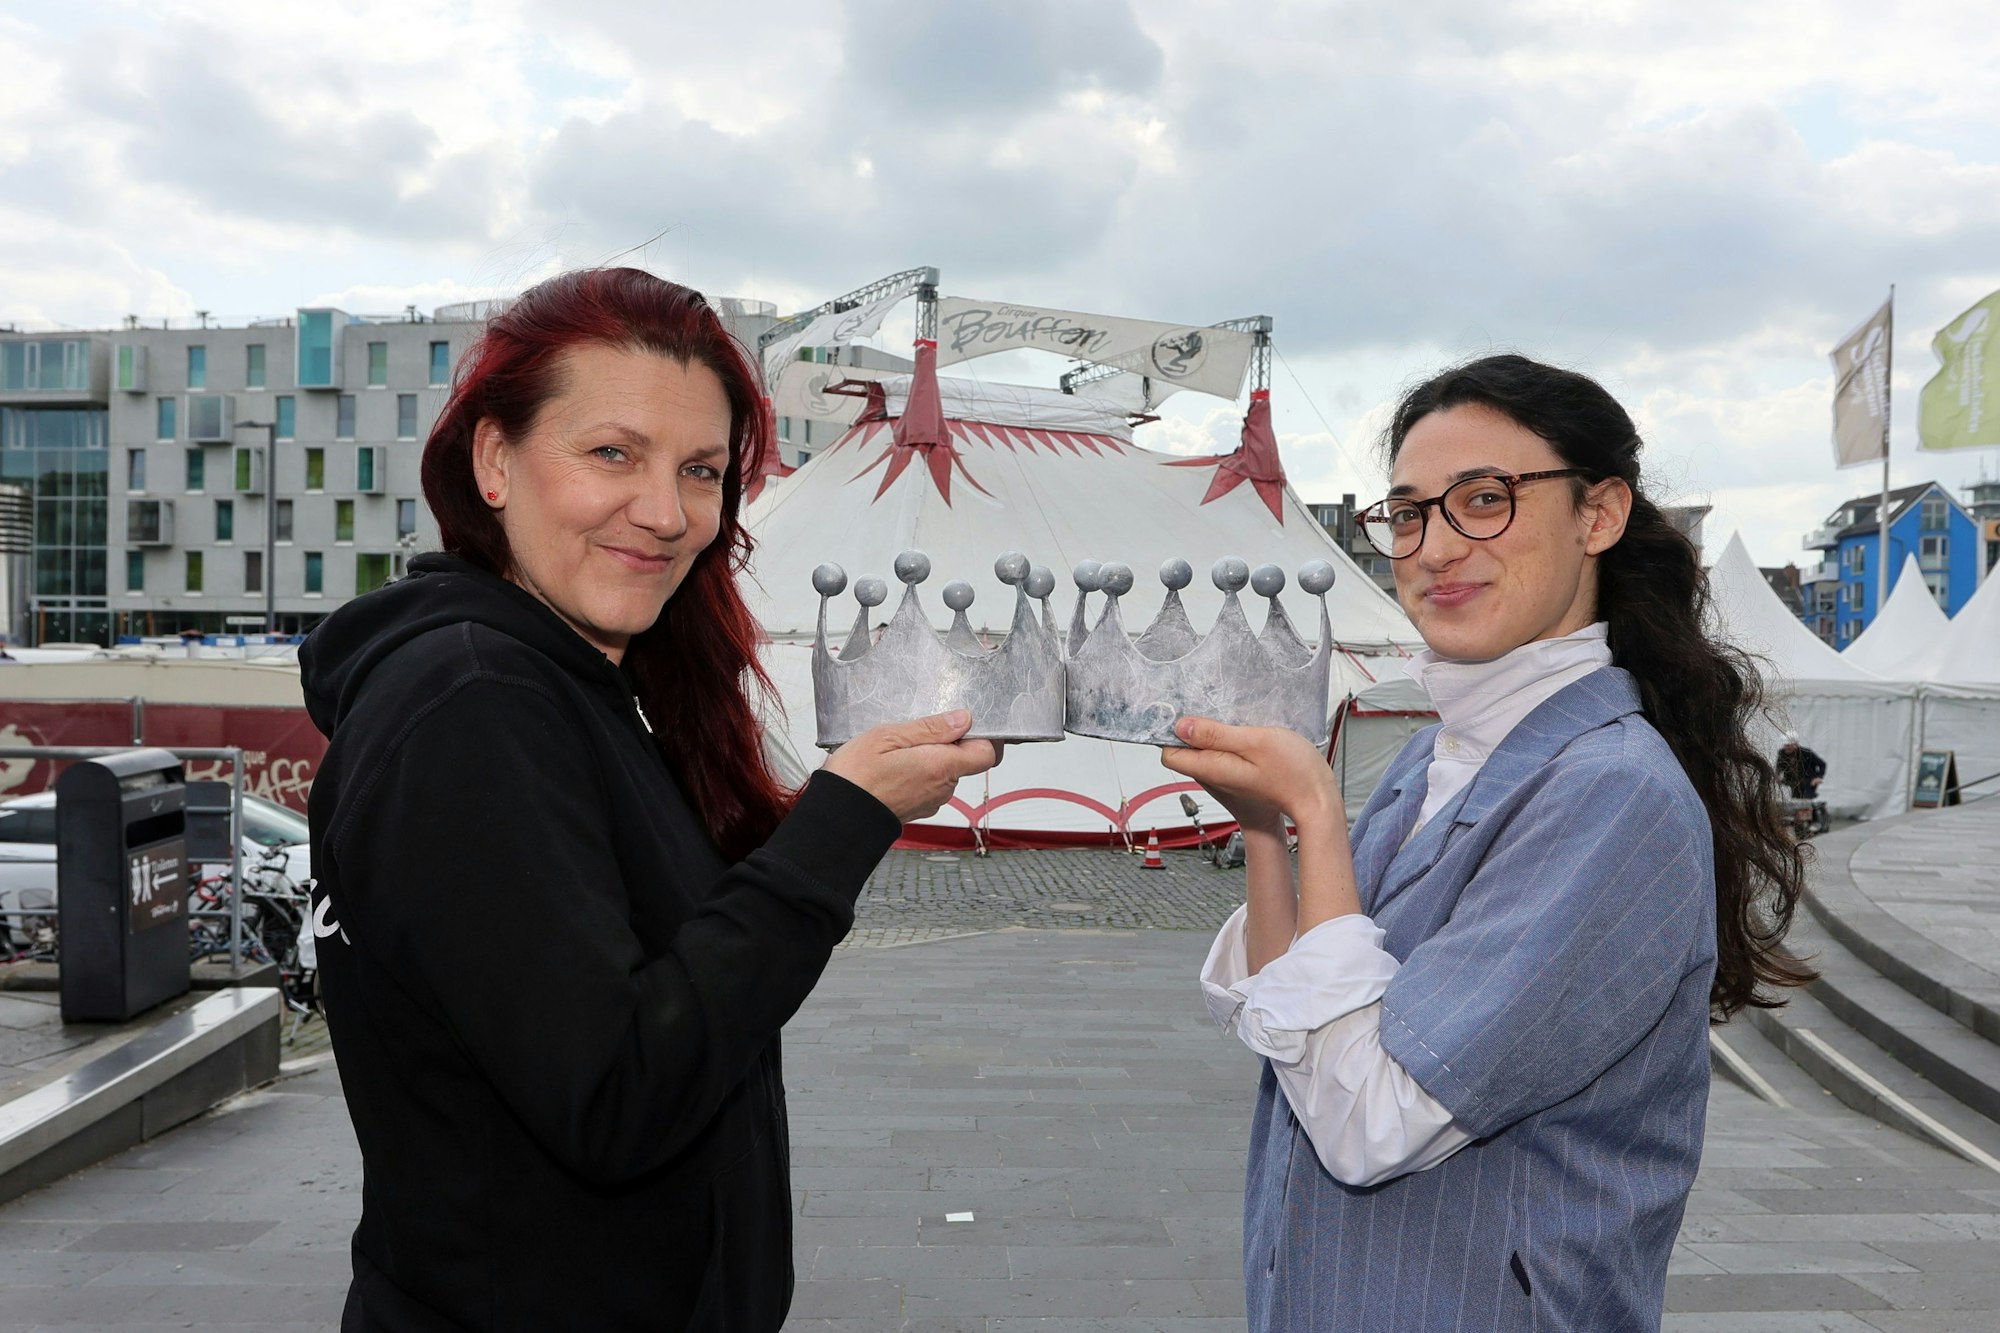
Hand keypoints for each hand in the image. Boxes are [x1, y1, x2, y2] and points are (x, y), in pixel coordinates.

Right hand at [823, 709, 1002, 823]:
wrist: (837, 816)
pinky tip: (894, 766)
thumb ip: (931, 728)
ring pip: (944, 772)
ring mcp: (931, 801)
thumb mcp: (889, 736)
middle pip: (963, 761)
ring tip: (898, 750)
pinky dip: (918, 773)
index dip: (979, 736)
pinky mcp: (918, 809)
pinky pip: (928, 785)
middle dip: (947, 744)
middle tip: (916, 734)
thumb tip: (963, 720)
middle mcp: (942, 788)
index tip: (960, 723)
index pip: (986, 753)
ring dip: (929, 758)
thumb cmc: (857, 777)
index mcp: (942, 767)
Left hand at [1160, 717, 1340, 835]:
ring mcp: (1224, 778)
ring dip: (1213, 733)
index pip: (1169, 754)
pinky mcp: (1237, 777)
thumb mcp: (1255, 743)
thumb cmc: (1292, 775)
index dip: (1172, 731)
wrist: (1315, 802)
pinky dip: (1228, 740)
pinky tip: (1245, 731)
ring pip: (1205, 751)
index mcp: (1212, 768)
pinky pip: (1222, 755)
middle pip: (1185, 750)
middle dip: (1193, 728)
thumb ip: (1216, 734)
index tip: (1187, 711)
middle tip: (1214, 710)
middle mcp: (1213, 777)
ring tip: (1233, 719)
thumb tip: (1181, 726)